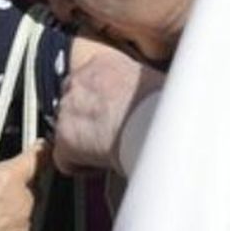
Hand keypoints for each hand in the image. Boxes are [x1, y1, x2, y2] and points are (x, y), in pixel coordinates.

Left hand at [54, 38, 162, 174]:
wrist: (157, 125)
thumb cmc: (165, 104)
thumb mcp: (152, 80)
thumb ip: (137, 84)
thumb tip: (147, 97)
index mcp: (102, 62)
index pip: (88, 80)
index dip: (101, 102)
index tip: (114, 115)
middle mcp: (79, 80)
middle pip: (73, 104)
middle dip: (89, 122)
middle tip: (113, 135)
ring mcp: (67, 109)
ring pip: (68, 131)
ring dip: (86, 144)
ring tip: (113, 151)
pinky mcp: (64, 139)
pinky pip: (65, 160)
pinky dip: (82, 168)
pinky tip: (105, 165)